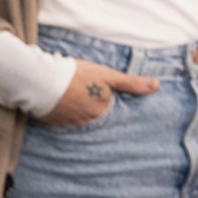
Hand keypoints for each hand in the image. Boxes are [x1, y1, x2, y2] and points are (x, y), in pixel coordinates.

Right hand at [44, 60, 158, 126]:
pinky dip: (63, 110)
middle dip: (90, 102)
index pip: (109, 107)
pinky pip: (63, 118)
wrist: (40, 79)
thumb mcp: (107, 75)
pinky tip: (60, 99)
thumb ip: (132, 83)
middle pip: (93, 112)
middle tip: (82, 89)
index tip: (96, 89)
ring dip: (77, 107)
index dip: (104, 96)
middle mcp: (87, 121)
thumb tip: (156, 86)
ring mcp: (69, 123)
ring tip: (71, 93)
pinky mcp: (53, 121)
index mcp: (102, 110)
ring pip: (78, 115)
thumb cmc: (76, 75)